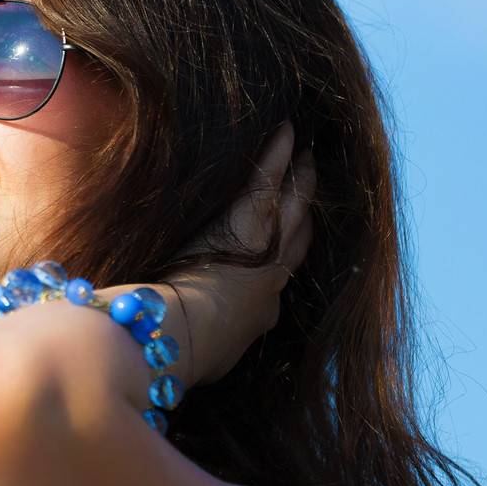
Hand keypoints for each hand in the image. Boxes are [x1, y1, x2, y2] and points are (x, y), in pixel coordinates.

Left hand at [157, 121, 316, 388]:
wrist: (173, 337)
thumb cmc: (172, 350)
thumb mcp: (195, 354)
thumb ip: (199, 339)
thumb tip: (180, 336)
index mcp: (258, 314)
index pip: (280, 275)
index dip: (289, 252)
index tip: (297, 234)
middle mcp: (270, 282)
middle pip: (297, 237)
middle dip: (306, 211)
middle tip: (314, 182)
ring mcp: (261, 250)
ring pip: (291, 207)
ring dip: (300, 180)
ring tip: (309, 155)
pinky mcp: (246, 225)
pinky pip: (267, 181)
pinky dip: (278, 155)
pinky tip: (288, 131)